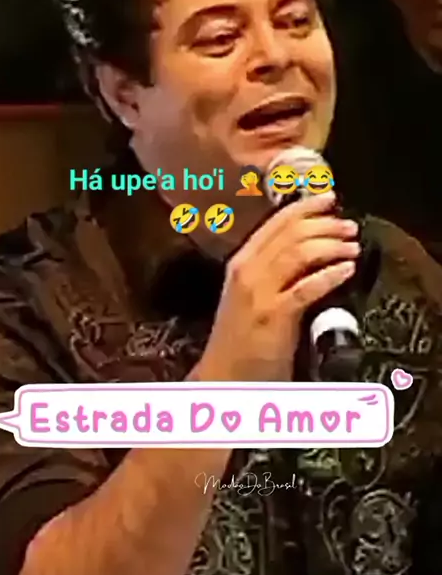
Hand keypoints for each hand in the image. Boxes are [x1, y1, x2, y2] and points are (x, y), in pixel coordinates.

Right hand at [200, 192, 359, 381]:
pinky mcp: (274, 316)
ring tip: (352, 245)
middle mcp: (247, 271)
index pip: (275, 223)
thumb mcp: (251, 294)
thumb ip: (273, 271)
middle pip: (290, 233)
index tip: (328, 198)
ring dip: (331, 245)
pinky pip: (306, 288)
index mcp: (242, 262)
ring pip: (298, 253)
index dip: (305, 207)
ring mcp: (259, 293)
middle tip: (348, 225)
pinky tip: (347, 270)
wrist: (223, 376)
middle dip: (324, 224)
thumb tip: (309, 249)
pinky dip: (330, 275)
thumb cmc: (240, 338)